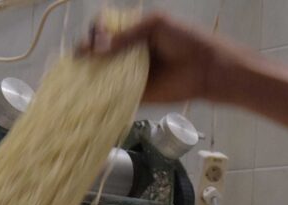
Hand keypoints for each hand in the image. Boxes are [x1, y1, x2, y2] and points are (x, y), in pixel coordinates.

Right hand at [77, 12, 239, 103]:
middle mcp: (126, 53)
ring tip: (82, 75)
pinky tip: (91, 93)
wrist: (205, 68)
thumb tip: (96, 47)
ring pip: (102, 74)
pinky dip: (102, 95)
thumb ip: (126, 35)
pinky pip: (114, 95)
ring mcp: (128, 74)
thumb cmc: (185, 39)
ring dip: (89, 75)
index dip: (94, 34)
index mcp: (130, 32)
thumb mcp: (155, 25)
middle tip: (83, 58)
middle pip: (97, 52)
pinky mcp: (133, 94)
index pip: (103, 30)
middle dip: (87, 54)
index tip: (93, 40)